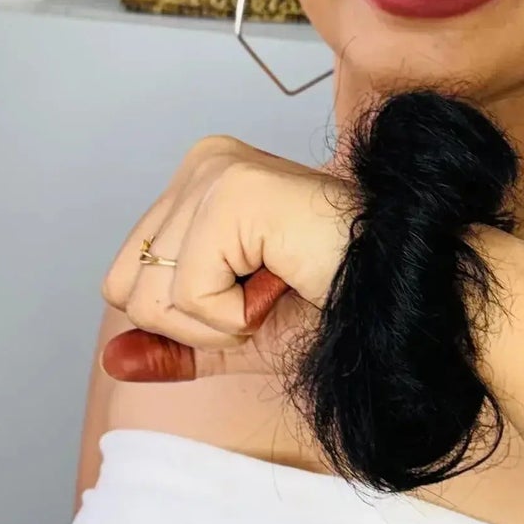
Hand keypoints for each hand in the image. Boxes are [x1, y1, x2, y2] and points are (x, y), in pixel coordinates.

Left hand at [100, 135, 355, 383]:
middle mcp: (202, 162)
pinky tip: (286, 281)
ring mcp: (216, 170)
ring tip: (282, 287)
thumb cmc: (341, 307)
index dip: (189, 319)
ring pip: (149, 296)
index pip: (127, 279)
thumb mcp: (238, 337)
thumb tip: (110, 360)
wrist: (413, 304)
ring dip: (221, 323)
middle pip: (126, 287)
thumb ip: (173, 345)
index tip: (261, 296)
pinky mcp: (235, 191)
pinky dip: (235, 317)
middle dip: (197, 322)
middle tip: (272, 295)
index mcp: (199, 182)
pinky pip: (187, 293)